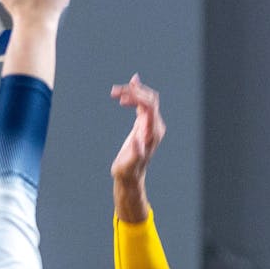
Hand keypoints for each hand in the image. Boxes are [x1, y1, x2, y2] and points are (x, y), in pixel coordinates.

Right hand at [110, 75, 165, 222]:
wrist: (130, 177)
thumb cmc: (128, 172)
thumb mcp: (130, 164)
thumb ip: (136, 153)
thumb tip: (137, 140)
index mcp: (153, 133)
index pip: (150, 106)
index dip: (137, 97)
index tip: (121, 97)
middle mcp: (155, 126)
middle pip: (149, 99)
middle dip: (133, 92)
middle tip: (114, 92)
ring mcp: (150, 124)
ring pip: (145, 99)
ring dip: (131, 93)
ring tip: (114, 92)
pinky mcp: (144, 123)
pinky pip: (142, 104)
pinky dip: (134, 96)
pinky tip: (126, 91)